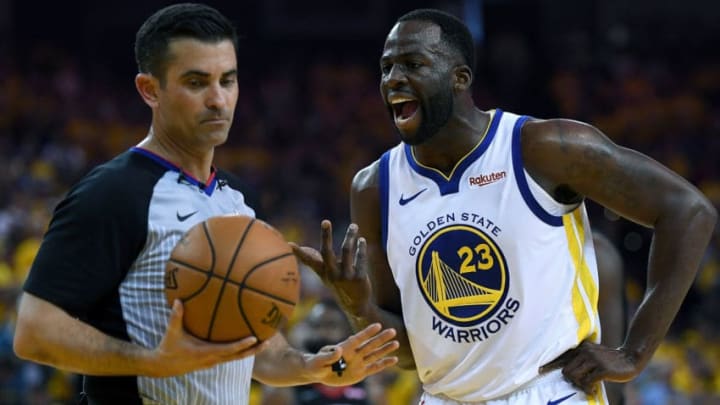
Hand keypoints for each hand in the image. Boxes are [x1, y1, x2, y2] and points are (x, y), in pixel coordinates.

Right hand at [148, 300, 269, 376]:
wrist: (164, 366)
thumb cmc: (169, 348)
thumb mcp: (172, 332)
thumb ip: (176, 316)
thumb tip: (178, 300)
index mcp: (206, 353)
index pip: (228, 350)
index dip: (242, 345)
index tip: (254, 338)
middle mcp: (213, 359)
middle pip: (238, 356)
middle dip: (254, 349)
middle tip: (268, 341)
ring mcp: (214, 361)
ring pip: (236, 357)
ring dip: (250, 351)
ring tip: (265, 341)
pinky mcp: (213, 361)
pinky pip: (231, 356)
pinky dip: (241, 350)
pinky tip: (248, 341)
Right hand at [291, 220, 372, 312]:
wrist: (355, 305)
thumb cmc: (337, 284)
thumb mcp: (322, 272)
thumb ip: (310, 258)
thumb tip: (290, 246)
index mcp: (322, 271)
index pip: (308, 260)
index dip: (298, 252)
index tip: (288, 244)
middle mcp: (332, 274)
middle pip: (326, 252)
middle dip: (325, 236)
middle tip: (325, 221)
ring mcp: (345, 276)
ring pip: (346, 251)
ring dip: (350, 236)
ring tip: (354, 226)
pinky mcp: (359, 278)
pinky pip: (360, 260)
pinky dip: (361, 249)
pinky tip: (362, 241)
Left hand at [303, 323, 398, 385]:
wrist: (319, 373)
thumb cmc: (316, 364)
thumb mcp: (318, 361)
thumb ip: (328, 356)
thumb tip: (338, 350)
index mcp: (344, 348)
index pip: (358, 339)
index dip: (367, 332)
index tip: (378, 325)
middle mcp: (354, 354)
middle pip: (370, 345)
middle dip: (381, 338)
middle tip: (393, 331)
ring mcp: (359, 362)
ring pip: (375, 355)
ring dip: (385, 349)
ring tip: (397, 343)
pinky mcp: (361, 372)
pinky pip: (375, 367)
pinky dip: (385, 364)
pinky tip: (395, 359)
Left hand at [539, 340, 639, 394]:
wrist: (630, 358)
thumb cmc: (610, 360)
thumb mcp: (593, 355)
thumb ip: (581, 359)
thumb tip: (567, 372)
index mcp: (581, 348)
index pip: (562, 357)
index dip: (550, 365)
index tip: (539, 370)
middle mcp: (584, 352)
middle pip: (566, 371)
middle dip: (572, 381)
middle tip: (583, 386)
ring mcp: (593, 359)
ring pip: (574, 376)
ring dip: (580, 386)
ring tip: (589, 388)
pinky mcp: (601, 368)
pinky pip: (587, 382)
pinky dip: (588, 389)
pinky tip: (594, 390)